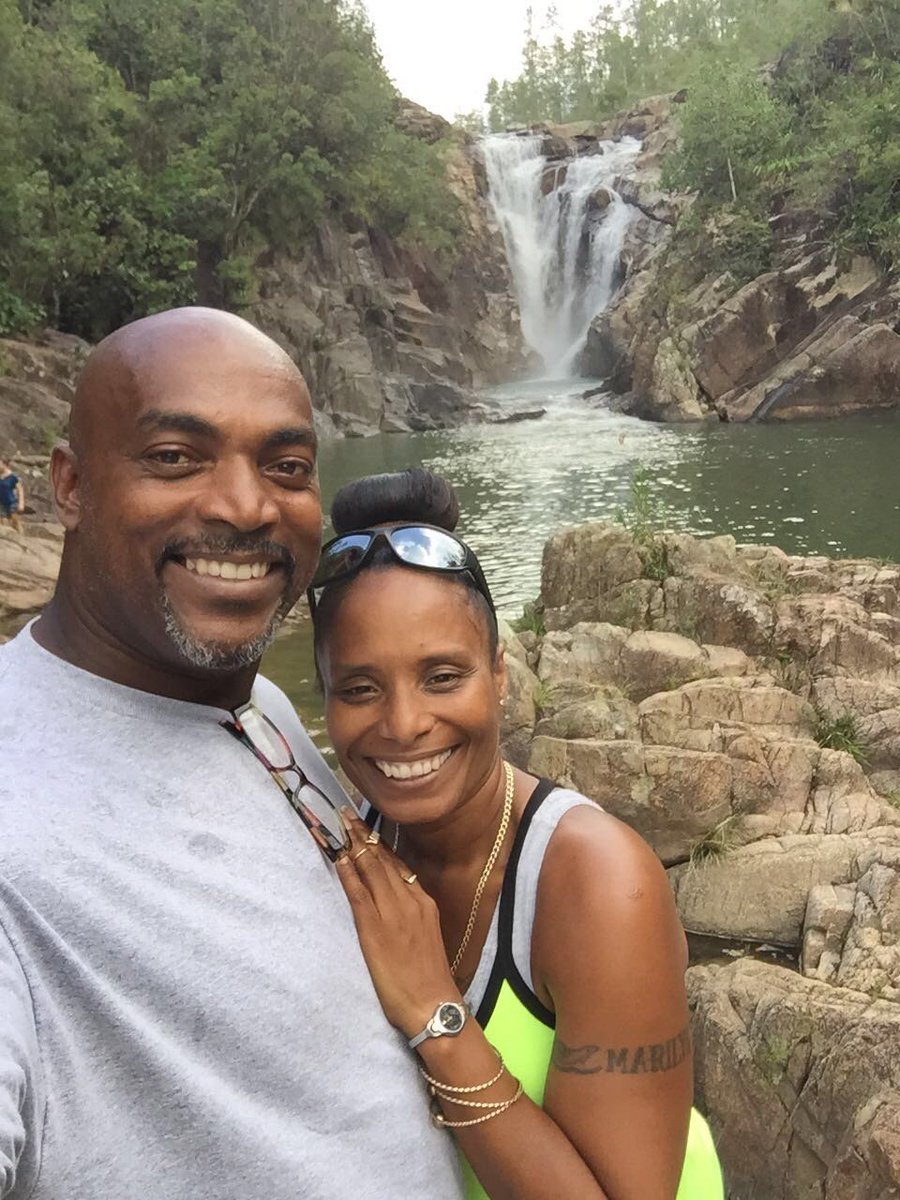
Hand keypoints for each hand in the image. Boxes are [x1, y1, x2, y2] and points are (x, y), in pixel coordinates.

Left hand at [335, 808, 461, 1038]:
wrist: (432, 1003)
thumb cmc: (428, 976)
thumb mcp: (426, 934)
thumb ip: (412, 912)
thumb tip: (398, 897)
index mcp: (423, 900)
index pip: (397, 863)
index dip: (379, 843)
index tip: (365, 826)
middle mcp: (409, 899)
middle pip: (382, 859)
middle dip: (363, 834)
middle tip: (345, 812)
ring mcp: (392, 911)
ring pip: (371, 869)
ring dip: (353, 844)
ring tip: (339, 824)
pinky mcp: (374, 928)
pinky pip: (358, 892)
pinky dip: (347, 873)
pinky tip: (338, 858)